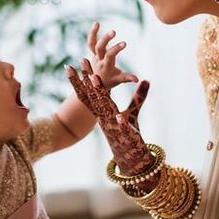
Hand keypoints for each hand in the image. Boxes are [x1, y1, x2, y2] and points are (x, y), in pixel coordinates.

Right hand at [65, 61, 154, 179]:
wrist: (131, 158)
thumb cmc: (129, 135)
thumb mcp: (133, 112)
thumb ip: (139, 96)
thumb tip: (147, 79)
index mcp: (102, 112)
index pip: (88, 94)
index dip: (79, 80)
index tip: (71, 65)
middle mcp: (104, 117)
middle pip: (93, 95)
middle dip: (87, 77)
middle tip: (82, 60)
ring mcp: (113, 125)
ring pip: (104, 107)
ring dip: (99, 92)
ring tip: (94, 78)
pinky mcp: (125, 134)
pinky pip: (122, 127)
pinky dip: (121, 121)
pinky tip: (120, 115)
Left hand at [87, 22, 138, 88]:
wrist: (94, 84)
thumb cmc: (110, 80)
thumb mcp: (118, 80)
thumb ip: (126, 78)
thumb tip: (137, 79)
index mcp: (105, 66)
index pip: (109, 56)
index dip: (116, 49)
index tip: (124, 43)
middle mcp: (98, 60)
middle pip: (99, 48)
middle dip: (105, 40)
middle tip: (113, 31)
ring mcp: (94, 55)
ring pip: (91, 44)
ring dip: (93, 34)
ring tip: (97, 23)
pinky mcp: (93, 51)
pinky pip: (91, 41)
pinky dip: (93, 33)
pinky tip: (96, 23)